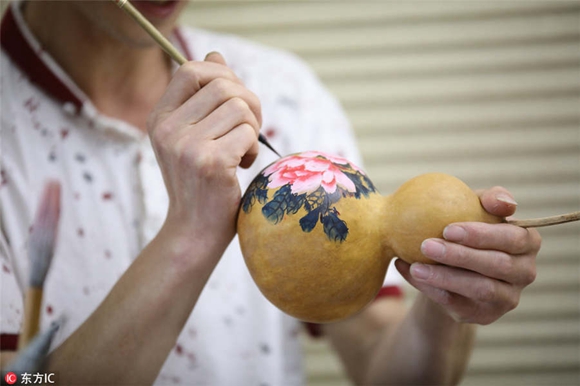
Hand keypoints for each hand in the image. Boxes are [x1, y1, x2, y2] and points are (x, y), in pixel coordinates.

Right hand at [148, 52, 260, 251]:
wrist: (194, 231)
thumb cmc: (200, 183)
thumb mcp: (193, 136)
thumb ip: (203, 97)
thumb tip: (215, 54)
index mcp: (160, 118)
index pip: (191, 69)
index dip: (221, 74)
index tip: (235, 98)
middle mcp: (168, 129)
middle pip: (222, 84)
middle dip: (248, 101)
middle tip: (249, 128)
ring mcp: (186, 146)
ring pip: (239, 107)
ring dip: (253, 127)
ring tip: (243, 150)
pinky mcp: (210, 163)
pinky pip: (248, 132)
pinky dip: (254, 147)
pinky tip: (243, 165)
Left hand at [395, 186, 540, 324]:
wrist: (452, 266)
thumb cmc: (467, 229)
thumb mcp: (476, 207)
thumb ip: (490, 199)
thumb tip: (502, 202)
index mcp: (528, 242)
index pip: (513, 238)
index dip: (482, 235)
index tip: (448, 228)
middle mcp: (525, 272)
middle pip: (497, 265)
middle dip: (460, 255)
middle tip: (426, 245)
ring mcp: (507, 297)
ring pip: (479, 288)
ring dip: (444, 276)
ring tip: (416, 266)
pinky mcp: (485, 315)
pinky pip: (457, 303)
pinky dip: (431, 288)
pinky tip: (409, 272)